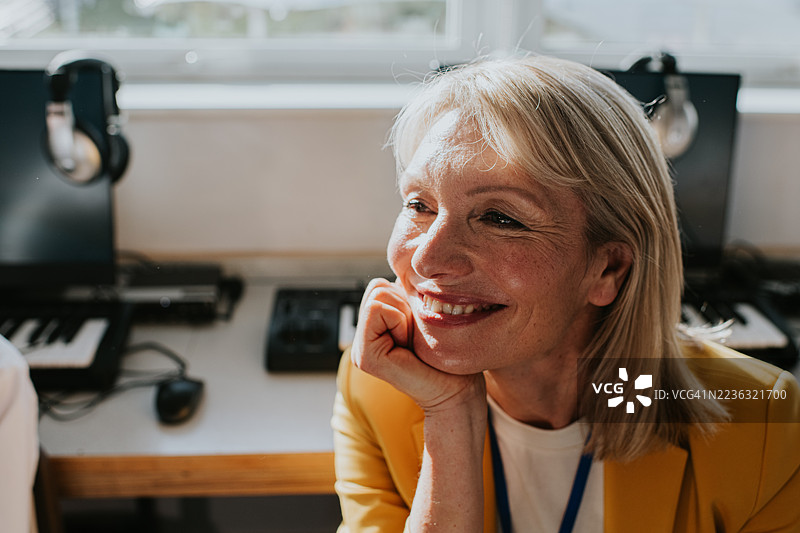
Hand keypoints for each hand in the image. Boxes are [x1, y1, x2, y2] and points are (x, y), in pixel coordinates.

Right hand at [350, 278, 485, 413]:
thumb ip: (405, 295)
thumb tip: (404, 267)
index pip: (379, 286)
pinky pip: (376, 310)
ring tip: (413, 341)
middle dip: (403, 304)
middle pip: (376, 288)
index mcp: (372, 331)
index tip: (418, 327)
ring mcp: (360, 352)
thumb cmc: (448, 352)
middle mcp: (361, 341)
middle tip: (416, 335)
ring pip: (377, 296)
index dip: (405, 298)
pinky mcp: (365, 358)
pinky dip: (400, 320)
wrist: (458, 388)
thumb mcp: (422, 314)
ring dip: (404, 313)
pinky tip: (409, 346)